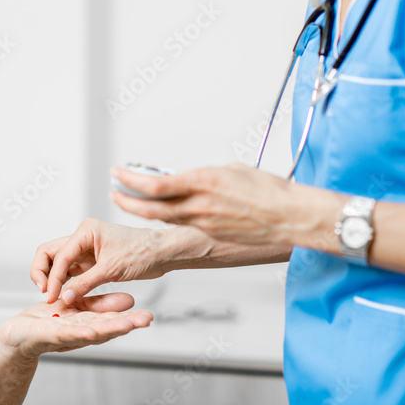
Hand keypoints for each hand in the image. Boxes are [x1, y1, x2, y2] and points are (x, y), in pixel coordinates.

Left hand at [0, 293, 152, 359]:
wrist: (19, 334)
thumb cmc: (48, 321)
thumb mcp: (79, 308)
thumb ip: (101, 304)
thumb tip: (129, 301)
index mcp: (88, 323)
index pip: (112, 322)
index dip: (131, 319)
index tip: (149, 316)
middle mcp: (80, 333)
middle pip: (106, 329)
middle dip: (126, 325)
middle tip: (146, 320)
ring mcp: (65, 335)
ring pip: (88, 332)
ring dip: (107, 330)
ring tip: (126, 326)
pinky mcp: (48, 335)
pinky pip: (63, 333)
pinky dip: (77, 333)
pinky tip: (89, 332)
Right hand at [31, 218, 173, 304]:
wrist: (162, 253)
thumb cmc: (142, 252)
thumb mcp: (112, 270)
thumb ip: (85, 283)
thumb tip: (64, 297)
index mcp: (86, 231)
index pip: (60, 255)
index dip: (53, 277)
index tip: (52, 296)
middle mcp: (83, 237)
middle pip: (51, 253)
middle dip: (45, 273)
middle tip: (45, 293)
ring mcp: (85, 249)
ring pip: (59, 263)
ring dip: (54, 279)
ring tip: (53, 297)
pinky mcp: (91, 261)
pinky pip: (71, 271)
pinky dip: (66, 282)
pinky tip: (64, 295)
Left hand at [109, 163, 298, 244]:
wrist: (290, 216)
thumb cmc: (268, 190)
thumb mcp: (230, 170)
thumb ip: (203, 176)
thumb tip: (187, 180)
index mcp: (203, 182)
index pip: (155, 185)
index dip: (131, 180)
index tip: (118, 173)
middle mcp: (200, 205)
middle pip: (151, 208)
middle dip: (127, 201)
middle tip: (113, 192)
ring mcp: (205, 223)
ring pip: (164, 219)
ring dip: (144, 210)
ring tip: (130, 201)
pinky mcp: (211, 235)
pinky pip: (182, 226)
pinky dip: (168, 218)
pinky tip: (162, 212)